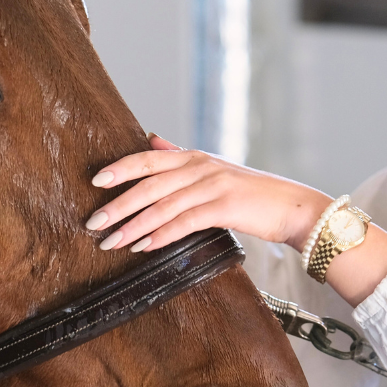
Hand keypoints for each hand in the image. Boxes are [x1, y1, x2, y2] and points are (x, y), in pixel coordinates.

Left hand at [86, 134, 386, 307]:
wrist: (293, 207)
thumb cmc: (252, 194)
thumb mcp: (214, 170)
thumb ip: (180, 157)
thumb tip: (150, 140)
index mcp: (195, 157)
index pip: (148, 159)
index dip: (120, 169)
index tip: (94, 182)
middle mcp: (201, 167)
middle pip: (149, 183)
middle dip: (117, 204)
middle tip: (92, 222)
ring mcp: (213, 185)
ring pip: (162, 205)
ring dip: (132, 226)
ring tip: (110, 242)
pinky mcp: (225, 207)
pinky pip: (184, 222)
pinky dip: (160, 235)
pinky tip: (142, 247)